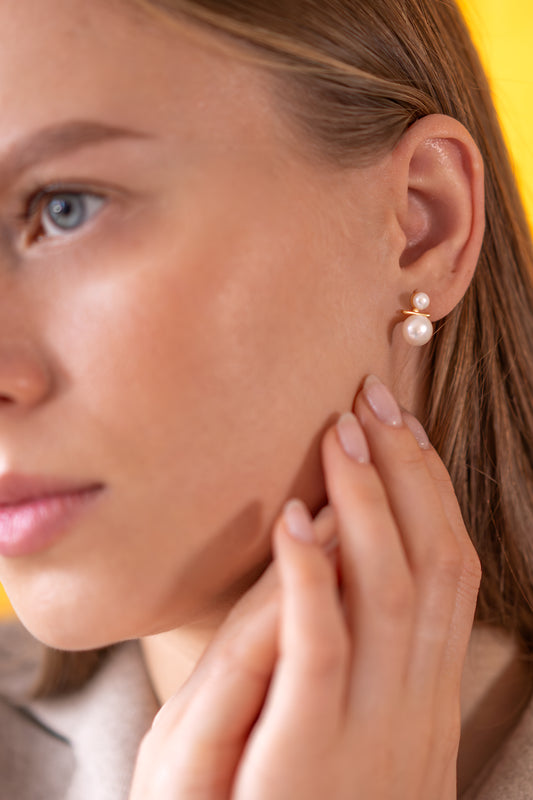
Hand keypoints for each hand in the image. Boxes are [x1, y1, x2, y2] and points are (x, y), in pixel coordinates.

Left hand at [129, 375, 480, 799]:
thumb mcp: (361, 730)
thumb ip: (370, 659)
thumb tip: (355, 569)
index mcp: (427, 694)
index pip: (449, 570)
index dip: (431, 490)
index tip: (403, 428)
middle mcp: (415, 704)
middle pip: (432, 561)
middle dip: (409, 471)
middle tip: (375, 400)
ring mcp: (371, 729)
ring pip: (389, 589)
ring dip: (369, 500)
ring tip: (340, 432)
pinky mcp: (306, 755)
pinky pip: (322, 646)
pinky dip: (314, 576)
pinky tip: (299, 521)